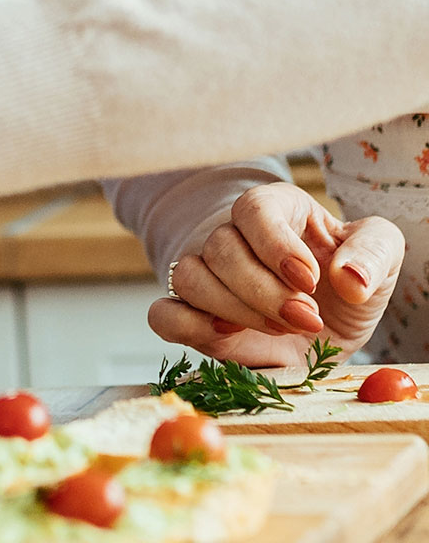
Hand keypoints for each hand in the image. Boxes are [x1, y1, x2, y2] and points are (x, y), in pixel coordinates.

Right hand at [149, 182, 401, 365]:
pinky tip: (230, 334)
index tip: (309, 280)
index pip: (253, 209)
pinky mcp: (189, 315)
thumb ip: (373, 252)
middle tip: (306, 318)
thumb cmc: (346, 276)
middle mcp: (230, 235)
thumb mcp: (381, 253)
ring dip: (234, 310)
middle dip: (264, 292)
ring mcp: (204, 275)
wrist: (326, 322)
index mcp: (275, 208)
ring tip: (280, 329)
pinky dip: (188, 326)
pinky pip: (162, 315)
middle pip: (220, 248)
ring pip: (189, 279)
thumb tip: (347, 277)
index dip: (276, 245)